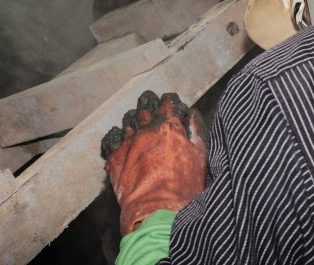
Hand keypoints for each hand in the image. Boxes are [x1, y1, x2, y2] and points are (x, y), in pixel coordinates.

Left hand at [101, 90, 207, 235]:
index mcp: (169, 127)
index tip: (168, 101)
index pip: (167, 103)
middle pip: (145, 109)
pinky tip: (119, 137)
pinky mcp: (115, 157)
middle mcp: (147, 130)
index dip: (168, 100)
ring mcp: (129, 142)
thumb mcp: (200, 158)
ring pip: (128, 121)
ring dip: (133, 119)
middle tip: (149, 103)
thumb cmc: (184, 189)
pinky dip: (116, 136)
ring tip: (135, 121)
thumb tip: (191, 115)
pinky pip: (112, 138)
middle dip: (148, 105)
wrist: (157, 212)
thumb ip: (196, 132)